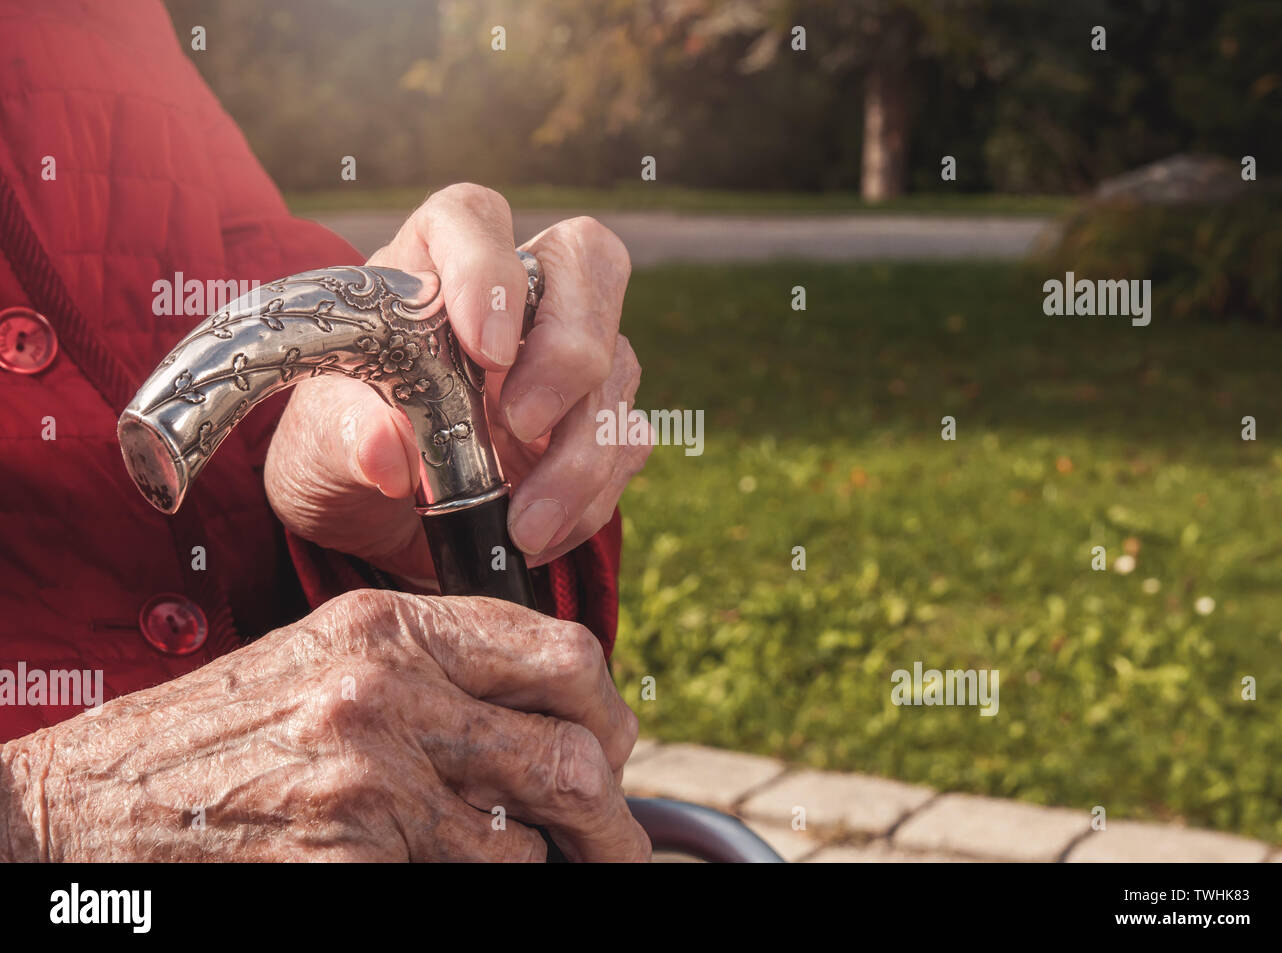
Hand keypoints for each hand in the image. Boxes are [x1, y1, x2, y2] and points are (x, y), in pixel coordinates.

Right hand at [1, 591, 648, 861]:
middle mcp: (388, 689)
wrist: (91, 804)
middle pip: (570, 749)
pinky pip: (471, 878)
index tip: (615, 743)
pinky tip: (445, 868)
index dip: (607, 705)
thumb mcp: (327, 659)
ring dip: (543, 858)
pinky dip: (479, 879)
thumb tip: (551, 712)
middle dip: (609, 809)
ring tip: (528, 859)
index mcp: (388, 624)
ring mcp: (371, 777)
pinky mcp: (355, 855)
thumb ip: (435, 669)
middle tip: (615, 839)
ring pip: (530, 834)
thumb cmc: (215, 734)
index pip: (558, 648)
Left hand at [265, 184, 651, 586]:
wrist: (375, 524)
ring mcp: (566, 356)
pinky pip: (626, 441)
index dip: (490, 270)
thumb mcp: (316, 451)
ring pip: (617, 363)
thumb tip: (384, 452)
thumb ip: (343, 438)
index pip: (474, 218)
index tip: (483, 349)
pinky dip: (591, 495)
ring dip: (581, 451)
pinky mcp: (595, 420)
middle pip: (587, 262)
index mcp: (430, 267)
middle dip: (569, 346)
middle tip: (524, 423)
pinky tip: (539, 533)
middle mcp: (514, 298)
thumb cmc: (340, 456)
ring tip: (525, 523)